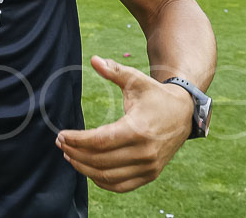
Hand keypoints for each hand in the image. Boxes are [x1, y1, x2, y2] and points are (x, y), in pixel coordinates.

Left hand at [56, 56, 193, 192]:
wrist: (184, 113)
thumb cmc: (155, 95)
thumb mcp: (136, 80)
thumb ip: (114, 71)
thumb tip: (94, 60)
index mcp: (138, 129)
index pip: (100, 141)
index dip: (77, 140)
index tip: (61, 135)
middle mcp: (144, 152)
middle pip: (101, 160)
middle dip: (76, 153)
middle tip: (61, 144)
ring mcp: (149, 167)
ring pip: (108, 176)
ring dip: (84, 168)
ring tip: (69, 156)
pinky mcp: (151, 174)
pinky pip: (121, 186)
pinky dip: (102, 181)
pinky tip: (87, 169)